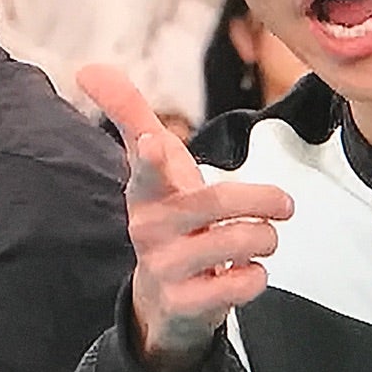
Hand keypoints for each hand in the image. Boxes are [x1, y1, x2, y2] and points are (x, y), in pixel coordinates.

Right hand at [78, 65, 293, 371]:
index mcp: (145, 189)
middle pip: (219, 202)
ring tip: (260, 238)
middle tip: (283, 204)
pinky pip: (242, 283)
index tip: (152, 142)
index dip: (150, 154)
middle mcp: (150, 228)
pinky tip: (244, 273)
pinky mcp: (185, 304)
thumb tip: (87, 67)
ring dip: (265, 237)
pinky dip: (257, 275)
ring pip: (239, 241)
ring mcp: (165, 268)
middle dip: (262, 199)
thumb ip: (128, 111)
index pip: (146, 167)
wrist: (165, 296)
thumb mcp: (152, 162)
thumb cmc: (167, 211)